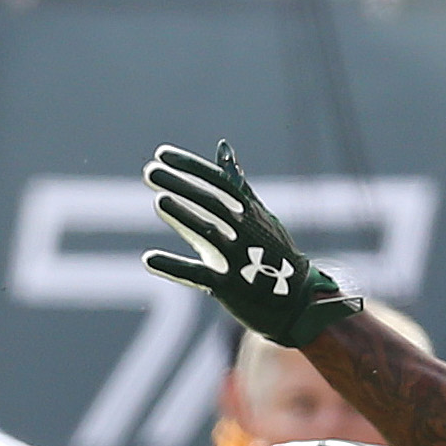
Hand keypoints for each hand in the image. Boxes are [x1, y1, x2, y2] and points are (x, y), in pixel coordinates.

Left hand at [141, 142, 358, 348]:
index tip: (162, 154)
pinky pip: (198, 276)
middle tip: (151, 171)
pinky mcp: (229, 287)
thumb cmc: (272, 251)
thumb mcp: (258, 213)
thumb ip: (236, 183)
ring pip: (209, 233)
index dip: (190, 166)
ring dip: (184, 217)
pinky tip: (148, 259)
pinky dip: (173, 267)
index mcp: (250, 211)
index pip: (218, 181)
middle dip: (182, 185)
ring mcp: (239, 258)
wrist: (297, 298)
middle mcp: (246, 231)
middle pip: (212, 202)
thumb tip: (222, 147)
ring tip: (158, 201)